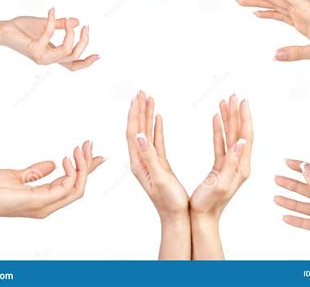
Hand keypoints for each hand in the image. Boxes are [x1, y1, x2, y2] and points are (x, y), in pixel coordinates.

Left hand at [0, 7, 99, 70]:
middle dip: (83, 43)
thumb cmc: (21, 28)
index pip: (72, 65)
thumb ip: (63, 25)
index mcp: (52, 56)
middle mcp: (48, 59)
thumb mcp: (46, 24)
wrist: (2, 30)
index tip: (98, 56)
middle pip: (74, 58)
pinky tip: (52, 11)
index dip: (86, 63)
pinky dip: (53, 21)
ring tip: (70, 23)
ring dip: (72, 35)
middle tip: (86, 28)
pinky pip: (50, 34)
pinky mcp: (35, 49)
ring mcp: (42, 57)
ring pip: (66, 51)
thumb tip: (78, 21)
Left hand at [0, 141, 104, 219]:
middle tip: (89, 144)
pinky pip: (66, 188)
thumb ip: (36, 171)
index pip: (73, 184)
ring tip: (80, 148)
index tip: (98, 154)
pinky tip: (68, 158)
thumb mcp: (19, 175)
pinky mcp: (40, 202)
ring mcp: (45, 205)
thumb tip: (52, 164)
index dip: (87, 169)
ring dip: (83, 166)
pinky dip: (72, 172)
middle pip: (80, 186)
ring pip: (78, 188)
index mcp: (44, 198)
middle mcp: (48, 204)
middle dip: (88, 165)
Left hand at [126, 91, 188, 220]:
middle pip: (137, 129)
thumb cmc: (169, 202)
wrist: (176, 216)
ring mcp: (149, 160)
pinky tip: (157, 117)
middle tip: (141, 92)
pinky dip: (155, 126)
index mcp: (138, 162)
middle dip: (138, 110)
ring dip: (146, 115)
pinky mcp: (159, 163)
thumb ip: (149, 157)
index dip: (135, 114)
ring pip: (145, 132)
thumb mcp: (159, 179)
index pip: (133, 133)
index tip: (137, 98)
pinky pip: (155, 140)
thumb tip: (139, 136)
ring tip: (148, 99)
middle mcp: (141, 159)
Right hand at [190, 95, 252, 219]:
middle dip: (237, 113)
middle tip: (233, 96)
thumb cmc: (209, 204)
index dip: (244, 117)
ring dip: (228, 117)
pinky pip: (221, 142)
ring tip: (224, 101)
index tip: (243, 101)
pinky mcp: (220, 165)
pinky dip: (219, 129)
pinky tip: (216, 118)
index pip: (246, 136)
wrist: (202, 217)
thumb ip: (231, 162)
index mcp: (241, 167)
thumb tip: (242, 141)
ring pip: (231, 135)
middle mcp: (239, 163)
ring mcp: (229, 164)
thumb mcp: (221, 183)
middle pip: (240, 132)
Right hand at [236, 0, 309, 63]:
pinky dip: (268, 13)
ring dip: (258, 1)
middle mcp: (303, 9)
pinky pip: (280, 15)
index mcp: (308, 9)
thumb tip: (275, 55)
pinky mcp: (300, 23)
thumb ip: (297, 53)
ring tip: (240, 0)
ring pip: (275, 5)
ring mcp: (301, 16)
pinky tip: (256, 13)